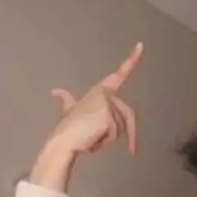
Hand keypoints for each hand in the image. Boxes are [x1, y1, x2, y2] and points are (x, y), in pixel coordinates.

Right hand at [47, 42, 142, 156]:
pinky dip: (106, 141)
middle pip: (128, 115)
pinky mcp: (107, 115)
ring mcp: (106, 104)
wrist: (63, 140)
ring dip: (110, 138)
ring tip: (93, 138)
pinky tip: (93, 139)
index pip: (119, 74)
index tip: (141, 45)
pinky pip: (115, 133)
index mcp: (100, 91)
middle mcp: (105, 94)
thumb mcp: (70, 110)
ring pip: (121, 127)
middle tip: (132, 150)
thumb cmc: (69, 128)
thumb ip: (66, 99)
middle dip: (132, 134)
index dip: (131, 60)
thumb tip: (55, 91)